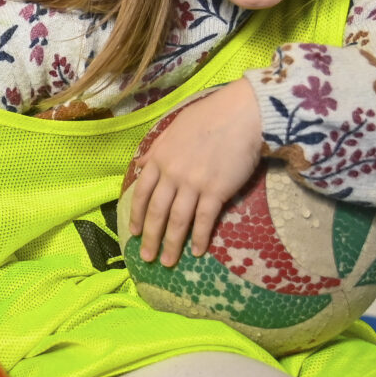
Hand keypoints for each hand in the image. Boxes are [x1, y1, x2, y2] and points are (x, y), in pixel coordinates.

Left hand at [124, 79, 264, 265]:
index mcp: (159, 158)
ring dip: (171, 244)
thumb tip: (139, 165)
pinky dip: (199, 238)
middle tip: (146, 257)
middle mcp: (172, 173)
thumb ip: (156, 149)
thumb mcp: (174, 128)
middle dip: (150, 237)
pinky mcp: (216, 191)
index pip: (141, 193)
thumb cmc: (210, 115)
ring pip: (177, 221)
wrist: (242, 113)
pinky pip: (204, 220)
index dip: (136, 215)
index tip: (133, 232)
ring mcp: (193, 183)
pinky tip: (196, 252)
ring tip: (168, 262)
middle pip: (156, 212)